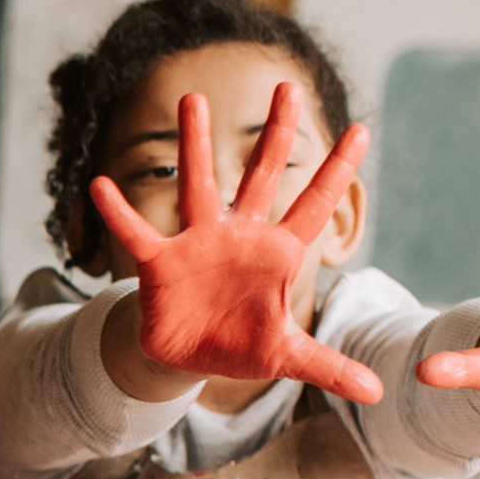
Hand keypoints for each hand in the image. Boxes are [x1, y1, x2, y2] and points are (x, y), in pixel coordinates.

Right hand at [92, 83, 381, 403]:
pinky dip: (118, 212)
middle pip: (261, 175)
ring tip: (192, 99)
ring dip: (195, 144)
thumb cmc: (241, 345)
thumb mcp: (286, 357)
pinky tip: (101, 185)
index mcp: (277, 254)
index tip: (362, 130)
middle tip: (287, 86)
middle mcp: (239, 236)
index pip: (314, 205)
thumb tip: (379, 392)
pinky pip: (136, 232)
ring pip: (198, 184)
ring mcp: (198, 243)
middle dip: (275, 133)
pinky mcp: (160, 262)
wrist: (189, 356)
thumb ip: (327, 366)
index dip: (336, 171)